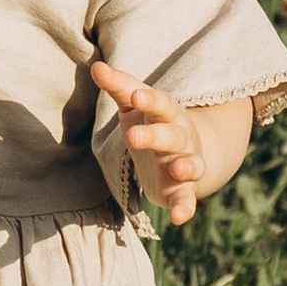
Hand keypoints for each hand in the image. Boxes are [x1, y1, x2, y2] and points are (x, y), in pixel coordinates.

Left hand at [90, 59, 237, 226]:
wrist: (183, 155)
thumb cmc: (152, 123)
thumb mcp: (134, 106)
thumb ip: (118, 87)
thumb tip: (96, 66)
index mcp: (168, 114)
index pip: (162, 103)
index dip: (150, 99)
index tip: (135, 95)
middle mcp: (181, 138)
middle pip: (172, 134)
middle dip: (155, 135)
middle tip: (132, 136)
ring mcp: (184, 164)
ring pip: (190, 164)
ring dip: (187, 166)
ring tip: (179, 168)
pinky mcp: (181, 191)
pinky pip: (187, 200)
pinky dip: (186, 208)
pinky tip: (179, 219)